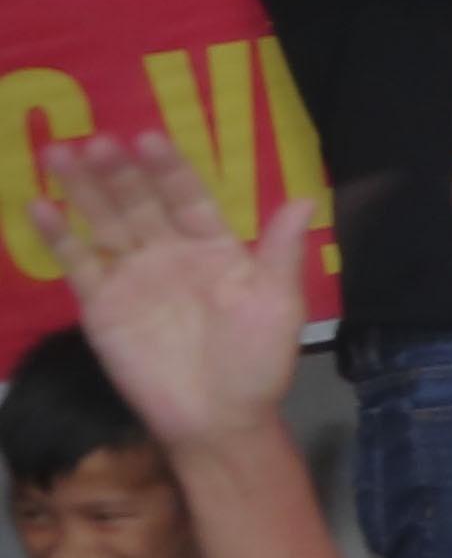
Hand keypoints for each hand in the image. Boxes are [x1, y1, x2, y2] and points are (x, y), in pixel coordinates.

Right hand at [33, 137, 309, 447]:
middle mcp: (170, 253)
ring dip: (82, 190)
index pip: (188, 198)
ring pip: (104, 223)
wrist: (220, 418)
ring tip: (60, 155)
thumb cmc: (257, 362)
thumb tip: (306, 198)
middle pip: (140, 203)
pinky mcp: (102, 304)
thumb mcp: (278, 304)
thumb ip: (282, 252)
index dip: (169, 170)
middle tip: (99, 142)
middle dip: (120, 173)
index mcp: (215, 248)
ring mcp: (133, 276)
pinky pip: (78, 264)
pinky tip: (39, 206)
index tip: (150, 139)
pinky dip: (58, 236)